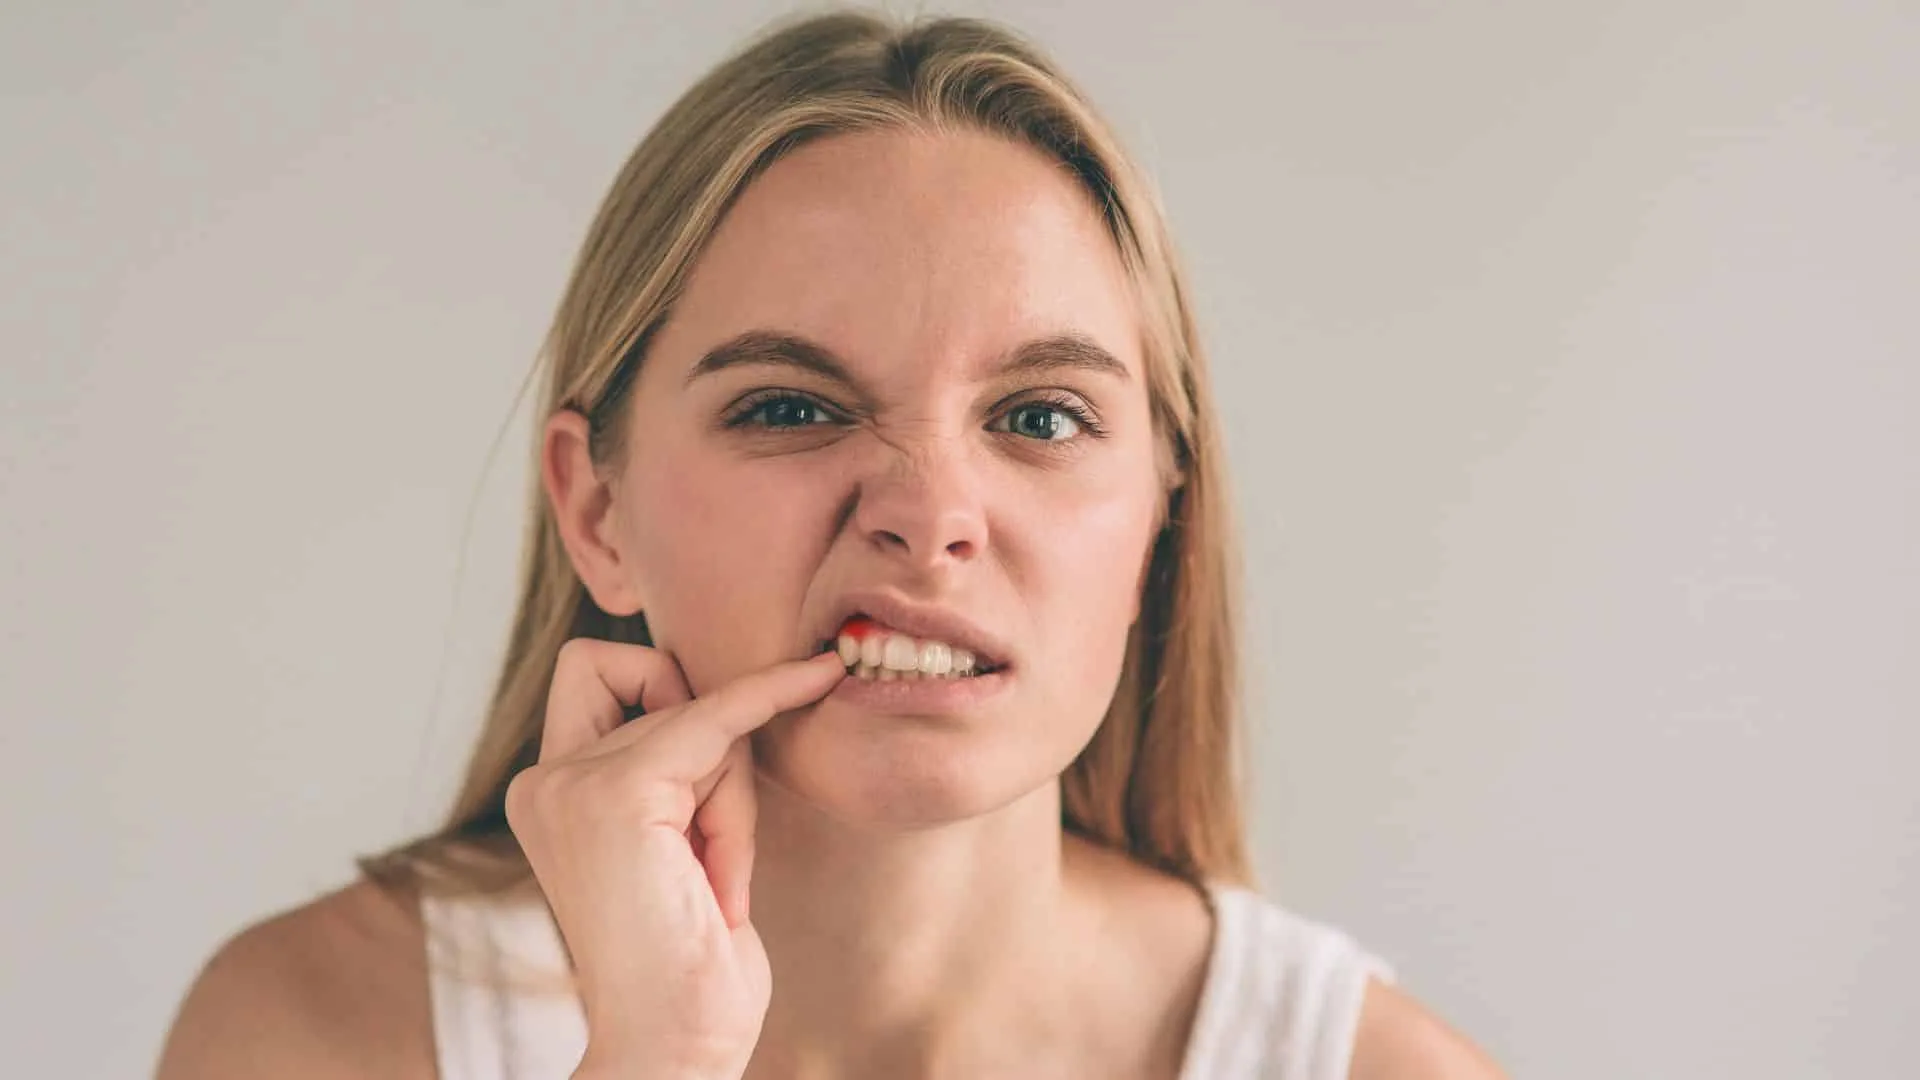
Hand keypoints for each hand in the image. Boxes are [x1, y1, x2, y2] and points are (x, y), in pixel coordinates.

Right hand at [504, 639, 844, 1077]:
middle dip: (712, 749)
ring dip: (733, 797)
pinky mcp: (617, 794)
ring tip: (716, 884)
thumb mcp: (673, 846)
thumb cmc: (690, 965)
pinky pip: (718, 716)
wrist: (673, 1047)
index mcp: (548, 795)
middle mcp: (543, 783)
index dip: (661, 674)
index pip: (596, 673)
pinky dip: (770, 698)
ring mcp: (570, 785)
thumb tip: (726, 696)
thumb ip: (672, 774)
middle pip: (655, 686)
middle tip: (714, 848)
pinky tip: (817, 676)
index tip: (740, 677)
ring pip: (697, 715)